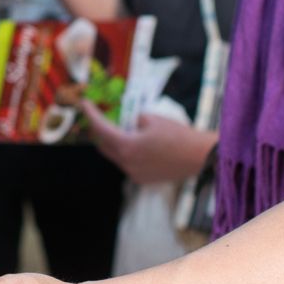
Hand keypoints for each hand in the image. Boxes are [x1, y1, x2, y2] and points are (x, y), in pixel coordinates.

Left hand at [81, 101, 216, 186]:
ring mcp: (134, 173)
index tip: (84, 104)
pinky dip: (126, 153)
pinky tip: (136, 144)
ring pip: (115, 156)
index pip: (101, 129)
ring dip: (114, 143)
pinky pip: (127, 164)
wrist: (199, 157)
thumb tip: (129, 123)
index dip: (91, 115)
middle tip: (100, 117)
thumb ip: (134, 119)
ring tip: (121, 129)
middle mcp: (126, 163)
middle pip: (103, 146)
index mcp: (127, 146)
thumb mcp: (152, 118)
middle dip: (99, 131)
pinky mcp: (143, 179)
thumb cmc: (177, 135)